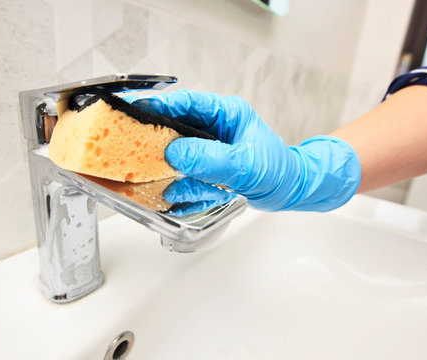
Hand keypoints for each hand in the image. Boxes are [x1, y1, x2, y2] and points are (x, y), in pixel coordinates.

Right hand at [131, 90, 360, 210]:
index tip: (135, 112)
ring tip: (170, 185)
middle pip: (175, 127)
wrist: (291, 191)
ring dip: (172, 172)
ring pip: (177, 155)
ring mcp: (209, 149)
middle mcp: (214, 128)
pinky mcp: (206, 167)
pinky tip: (182, 197)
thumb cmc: (278, 170)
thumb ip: (209, 159)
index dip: (159, 106)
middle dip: (158, 142)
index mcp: (226, 114)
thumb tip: (174, 153)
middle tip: (138, 153)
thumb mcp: (244, 164)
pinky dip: (182, 187)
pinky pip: (185, 175)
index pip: (186, 103)